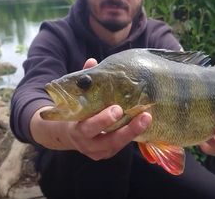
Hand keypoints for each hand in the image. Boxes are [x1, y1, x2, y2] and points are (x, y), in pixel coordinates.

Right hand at [30, 58, 151, 159]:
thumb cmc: (74, 112)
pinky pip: (120, 147)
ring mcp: (97, 152)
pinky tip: (143, 123)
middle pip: (107, 141)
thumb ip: (84, 83)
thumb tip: (92, 61)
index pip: (87, 128)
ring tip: (147, 117)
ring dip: (134, 132)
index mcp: (75, 129)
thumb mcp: (75, 99)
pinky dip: (132, 136)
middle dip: (126, 129)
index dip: (102, 120)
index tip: (117, 108)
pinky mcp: (106, 153)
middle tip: (142, 115)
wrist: (66, 133)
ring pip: (117, 145)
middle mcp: (86, 144)